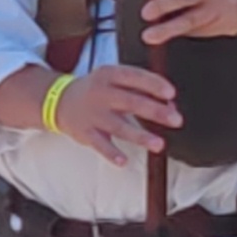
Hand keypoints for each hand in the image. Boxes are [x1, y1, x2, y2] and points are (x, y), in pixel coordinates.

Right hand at [47, 62, 180, 167]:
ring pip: (118, 126)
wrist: (60, 101)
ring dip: (140, 136)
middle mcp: (100, 93)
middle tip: (176, 120)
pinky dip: (111, 153)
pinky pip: (99, 144)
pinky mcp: (85, 132)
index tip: (171, 94)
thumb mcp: (114, 80)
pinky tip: (123, 161)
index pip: (134, 76)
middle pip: (130, 102)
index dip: (154, 84)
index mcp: (109, 75)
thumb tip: (170, 106)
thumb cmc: (97, 90)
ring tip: (159, 144)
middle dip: (155, 111)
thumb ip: (140, 90)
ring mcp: (92, 114)